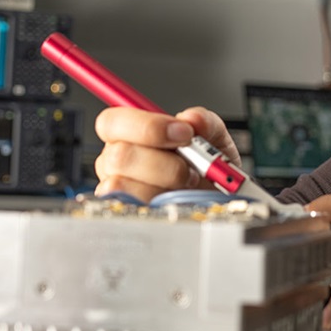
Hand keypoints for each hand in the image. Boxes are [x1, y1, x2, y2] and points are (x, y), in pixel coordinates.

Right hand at [93, 106, 239, 201]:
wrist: (218, 192)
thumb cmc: (206, 162)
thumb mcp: (212, 134)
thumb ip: (203, 120)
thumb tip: (191, 119)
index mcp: (129, 132)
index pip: (112, 122)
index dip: (146, 127)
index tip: (185, 132)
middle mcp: (118, 159)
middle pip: (119, 156)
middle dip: (164, 162)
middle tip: (192, 164)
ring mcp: (120, 189)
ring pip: (125, 185)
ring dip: (166, 183)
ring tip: (188, 181)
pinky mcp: (130, 211)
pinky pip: (136, 207)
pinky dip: (163, 202)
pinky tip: (178, 196)